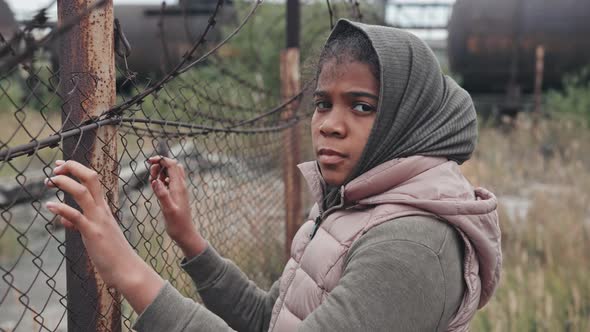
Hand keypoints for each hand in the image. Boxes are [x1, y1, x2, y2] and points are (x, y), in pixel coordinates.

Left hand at [45, 160, 163, 313]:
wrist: (127, 269)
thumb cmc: (112, 253)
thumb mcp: (94, 234)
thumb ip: (79, 224)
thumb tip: (64, 220)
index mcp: (104, 208)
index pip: (93, 180)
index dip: (76, 169)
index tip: (61, 166)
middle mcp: (102, 210)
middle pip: (91, 178)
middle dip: (73, 168)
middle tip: (56, 167)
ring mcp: (98, 220)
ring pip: (83, 193)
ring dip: (65, 183)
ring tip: (50, 180)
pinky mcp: (93, 233)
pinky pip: (76, 217)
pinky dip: (62, 209)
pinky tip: (49, 206)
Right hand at [148, 156, 206, 257]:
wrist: (185, 234)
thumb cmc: (177, 224)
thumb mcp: (168, 210)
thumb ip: (162, 195)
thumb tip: (155, 181)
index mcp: (178, 187)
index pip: (172, 164)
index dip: (161, 159)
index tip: (148, 161)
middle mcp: (180, 186)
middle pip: (172, 165)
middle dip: (160, 164)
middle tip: (151, 176)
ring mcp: (179, 190)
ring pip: (171, 172)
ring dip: (161, 172)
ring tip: (152, 181)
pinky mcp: (176, 195)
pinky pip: (170, 181)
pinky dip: (162, 179)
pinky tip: (156, 186)